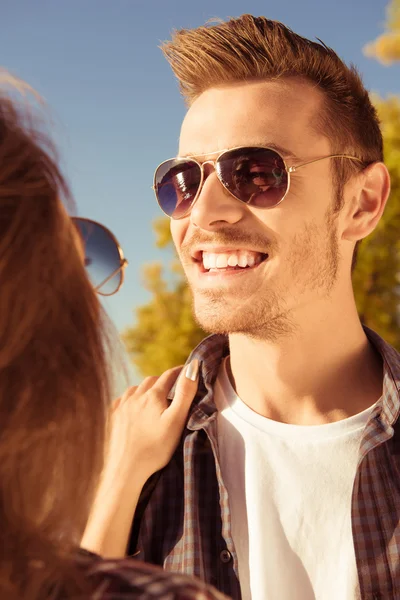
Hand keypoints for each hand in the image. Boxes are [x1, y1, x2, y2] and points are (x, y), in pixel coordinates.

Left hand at [105, 359, 198, 487]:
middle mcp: (135, 397)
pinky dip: (130, 399)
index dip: (180, 371)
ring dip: (146, 389)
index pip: (169, 376)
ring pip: (135, 389)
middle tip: (172, 386)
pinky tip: (133, 405)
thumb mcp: (176, 420)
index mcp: (153, 396)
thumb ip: (185, 393)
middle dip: (163, 380)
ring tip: (153, 396)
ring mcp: (121, 407)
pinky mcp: (112, 418)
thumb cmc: (155, 448)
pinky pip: (122, 400)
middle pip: (151, 381)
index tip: (188, 370)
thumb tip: (192, 367)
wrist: (125, 470)